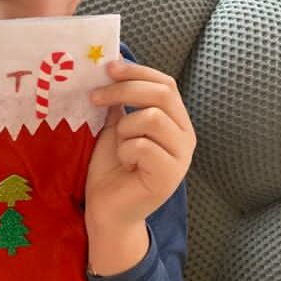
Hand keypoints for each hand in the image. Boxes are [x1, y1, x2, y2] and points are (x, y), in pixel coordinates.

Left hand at [84, 59, 195, 231]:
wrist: (107, 212)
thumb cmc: (111, 172)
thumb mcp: (115, 130)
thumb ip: (121, 105)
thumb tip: (113, 70)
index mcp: (175, 123)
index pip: (165, 84)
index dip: (137, 71)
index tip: (108, 67)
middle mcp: (185, 137)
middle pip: (162, 94)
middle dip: (124, 90)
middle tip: (95, 97)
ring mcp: (181, 157)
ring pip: (151, 118)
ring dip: (124, 129)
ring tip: (119, 148)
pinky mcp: (169, 176)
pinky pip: (142, 145)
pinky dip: (125, 151)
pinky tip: (125, 165)